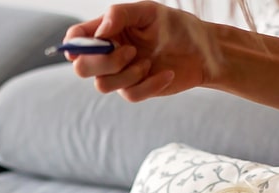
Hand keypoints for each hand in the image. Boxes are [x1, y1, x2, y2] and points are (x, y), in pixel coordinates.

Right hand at [63, 1, 211, 101]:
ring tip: (149, 62)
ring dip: (126, 75)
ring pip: (102, 86)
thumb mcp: (149, 12)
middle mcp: (109, 53)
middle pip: (82, 68)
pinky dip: (150, 85)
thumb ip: (120, 14)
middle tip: (130, 52)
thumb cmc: (176, 26)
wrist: (204, 52)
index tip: (91, 45)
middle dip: (102, 63)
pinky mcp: (136, 90)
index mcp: (106, 31)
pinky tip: (167, 74)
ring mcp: (121, 74)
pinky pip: (129, 95)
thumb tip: (100, 32)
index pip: (76, 39)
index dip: (74, 45)